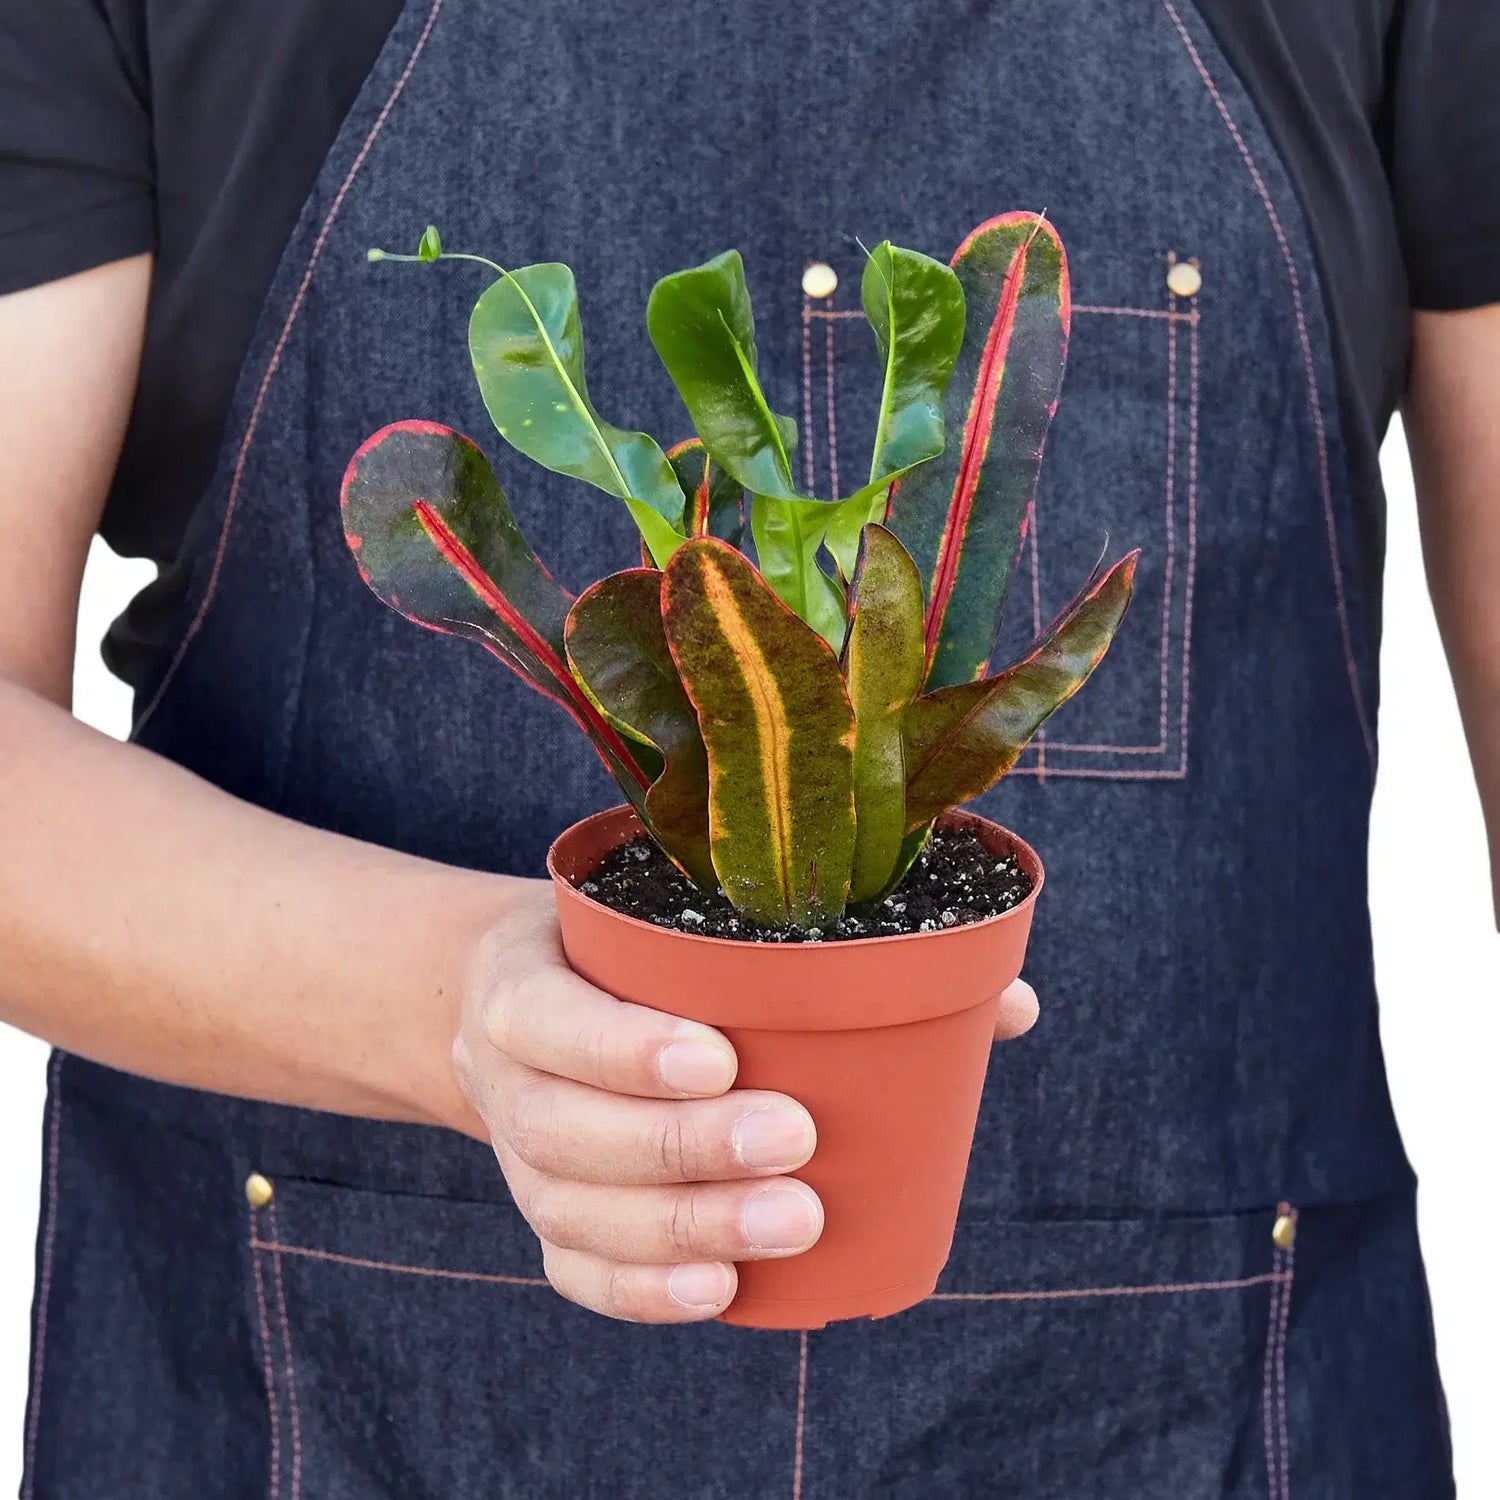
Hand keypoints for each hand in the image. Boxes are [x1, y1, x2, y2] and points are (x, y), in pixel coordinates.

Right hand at [453, 883, 1038, 1323]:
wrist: (525, 997)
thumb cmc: (633, 955)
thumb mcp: (680, 921)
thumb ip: (819, 949)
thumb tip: (1008, 1002)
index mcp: (520, 979)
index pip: (546, 1016)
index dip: (621, 1047)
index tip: (721, 1056)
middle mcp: (503, 1075)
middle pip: (567, 1129)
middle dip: (682, 1146)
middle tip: (796, 1140)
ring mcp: (515, 1154)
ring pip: (576, 1207)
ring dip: (683, 1224)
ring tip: (794, 1222)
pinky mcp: (544, 1214)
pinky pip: (574, 1268)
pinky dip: (642, 1290)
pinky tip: (722, 1291)